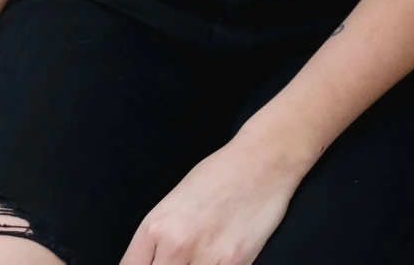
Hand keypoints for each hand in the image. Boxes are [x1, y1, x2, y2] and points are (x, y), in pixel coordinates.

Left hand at [118, 133, 308, 264]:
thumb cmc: (219, 174)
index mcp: (155, 227)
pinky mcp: (235, 262)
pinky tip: (218, 257)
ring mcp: (206, 257)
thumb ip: (156, 239)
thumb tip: (148, 263)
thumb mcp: (174, 202)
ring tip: (199, 256)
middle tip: (181, 259)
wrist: (264, 159)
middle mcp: (176, 245)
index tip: (153, 264)